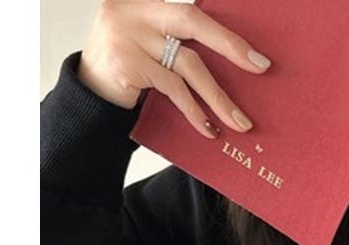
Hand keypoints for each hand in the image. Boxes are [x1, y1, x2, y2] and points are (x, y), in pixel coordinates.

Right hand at [76, 0, 272, 137]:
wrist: (88, 97)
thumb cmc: (129, 73)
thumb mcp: (152, 50)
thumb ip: (179, 44)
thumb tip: (234, 59)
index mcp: (145, 2)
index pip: (192, 12)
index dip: (225, 31)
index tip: (256, 54)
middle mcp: (133, 10)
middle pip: (192, 22)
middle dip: (230, 46)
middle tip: (260, 68)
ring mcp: (126, 34)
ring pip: (187, 63)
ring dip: (218, 96)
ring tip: (240, 122)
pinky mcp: (126, 63)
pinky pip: (173, 88)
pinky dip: (194, 110)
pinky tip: (209, 128)